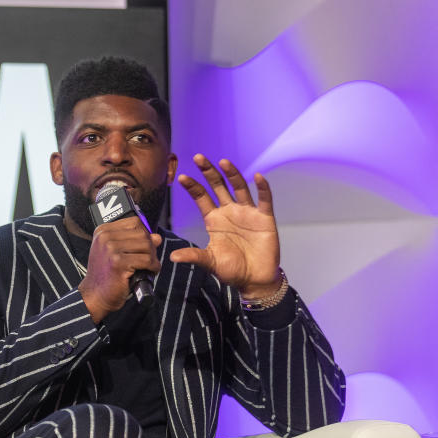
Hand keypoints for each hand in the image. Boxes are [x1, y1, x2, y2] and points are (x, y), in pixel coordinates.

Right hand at [78, 218, 162, 322]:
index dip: (145, 234)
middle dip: (151, 248)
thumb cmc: (107, 275)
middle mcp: (105, 237)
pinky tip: (149, 272)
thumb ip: (135, 242)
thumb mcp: (117, 253)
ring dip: (153, 258)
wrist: (95, 296)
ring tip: (149, 267)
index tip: (145, 247)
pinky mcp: (118, 262)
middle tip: (149, 261)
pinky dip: (153, 267)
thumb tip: (157, 237)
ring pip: (147, 246)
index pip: (134, 222)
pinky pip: (147, 260)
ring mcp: (110, 249)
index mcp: (103, 231)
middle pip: (142, 234)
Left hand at [169, 155, 280, 296]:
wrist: (255, 279)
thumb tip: (172, 257)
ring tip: (223, 162)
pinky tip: (257, 177)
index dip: (193, 187)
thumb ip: (194, 256)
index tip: (181, 177)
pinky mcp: (264, 218)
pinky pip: (264, 200)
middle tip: (198, 158)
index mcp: (214, 220)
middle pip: (218, 186)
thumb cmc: (232, 270)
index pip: (201, 198)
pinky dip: (262, 188)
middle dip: (209, 172)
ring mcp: (247, 213)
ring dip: (232, 174)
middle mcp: (229, 212)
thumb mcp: (210, 262)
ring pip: (239, 188)